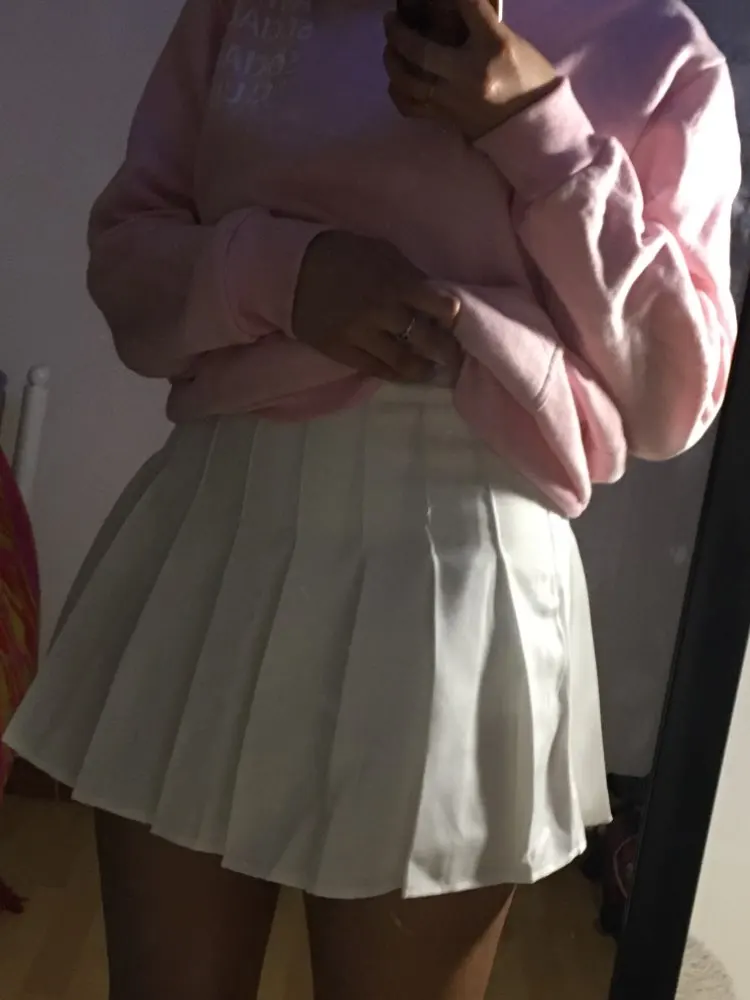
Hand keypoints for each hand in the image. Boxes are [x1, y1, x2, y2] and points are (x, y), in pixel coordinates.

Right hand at [293, 231, 462, 381]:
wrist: (292, 270)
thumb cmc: (342, 255)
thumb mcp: (381, 251)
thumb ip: (409, 274)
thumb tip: (435, 295)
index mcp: (396, 281)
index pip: (439, 305)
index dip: (451, 314)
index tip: (454, 321)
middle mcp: (382, 311)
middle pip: (425, 338)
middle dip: (445, 350)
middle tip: (454, 357)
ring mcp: (360, 334)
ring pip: (401, 361)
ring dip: (422, 369)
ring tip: (432, 371)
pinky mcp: (341, 351)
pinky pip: (375, 369)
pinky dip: (395, 374)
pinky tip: (405, 374)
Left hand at [383, 0, 558, 140]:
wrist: (532, 125)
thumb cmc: (525, 78)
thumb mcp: (510, 42)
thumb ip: (480, 23)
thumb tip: (450, 6)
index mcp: (492, 49)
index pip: (468, 7)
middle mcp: (468, 75)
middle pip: (422, 50)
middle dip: (399, 32)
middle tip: (390, 20)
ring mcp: (453, 101)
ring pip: (409, 82)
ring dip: (392, 61)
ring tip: (390, 48)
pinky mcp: (446, 119)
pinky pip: (411, 107)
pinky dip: (398, 92)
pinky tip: (395, 80)